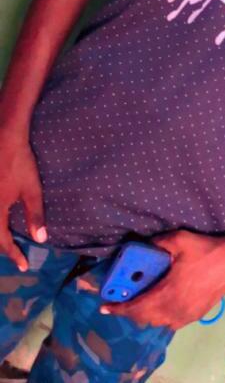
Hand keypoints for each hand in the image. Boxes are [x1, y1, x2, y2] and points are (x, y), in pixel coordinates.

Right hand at [0, 128, 46, 270]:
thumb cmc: (19, 164)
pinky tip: (1, 221)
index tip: (23, 266)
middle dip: (2, 248)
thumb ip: (35, 215)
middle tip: (14, 257)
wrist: (4, 138)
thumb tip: (41, 239)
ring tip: (7, 242)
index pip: (2, 241)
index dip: (13, 254)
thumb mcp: (32, 189)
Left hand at [100, 228, 224, 329]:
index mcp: (167, 292)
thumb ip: (158, 243)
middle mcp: (174, 309)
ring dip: (146, 316)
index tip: (105, 307)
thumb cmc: (205, 250)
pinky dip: (161, 317)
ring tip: (142, 303)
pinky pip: (171, 322)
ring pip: (158, 323)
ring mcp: (186, 315)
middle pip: (144, 319)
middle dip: (130, 312)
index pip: (136, 308)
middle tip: (124, 301)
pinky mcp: (195, 315)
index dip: (119, 309)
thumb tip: (144, 245)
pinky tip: (163, 305)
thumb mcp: (178, 240)